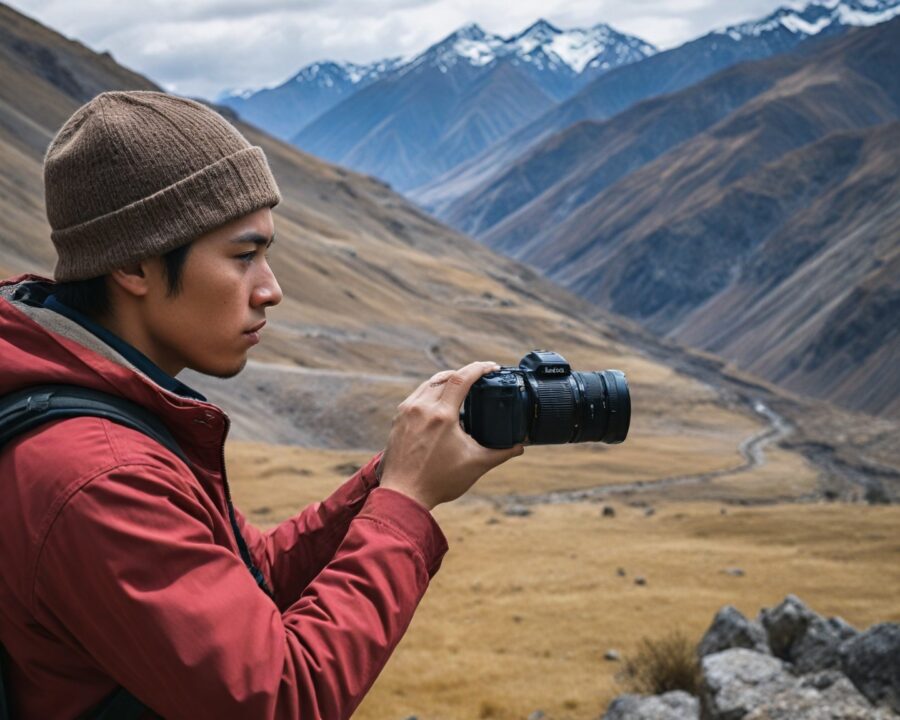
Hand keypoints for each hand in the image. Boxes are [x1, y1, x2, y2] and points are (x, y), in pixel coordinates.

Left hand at [379, 361, 524, 509]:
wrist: (403, 494)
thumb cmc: (438, 481)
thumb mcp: (475, 465)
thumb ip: (500, 452)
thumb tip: (520, 446)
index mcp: (441, 415)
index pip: (461, 378)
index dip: (479, 368)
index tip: (493, 367)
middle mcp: (422, 408)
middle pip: (445, 376)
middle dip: (464, 373)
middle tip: (480, 378)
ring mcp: (407, 411)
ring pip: (429, 384)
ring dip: (447, 380)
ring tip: (462, 388)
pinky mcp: (398, 418)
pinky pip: (417, 395)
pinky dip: (431, 392)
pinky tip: (440, 403)